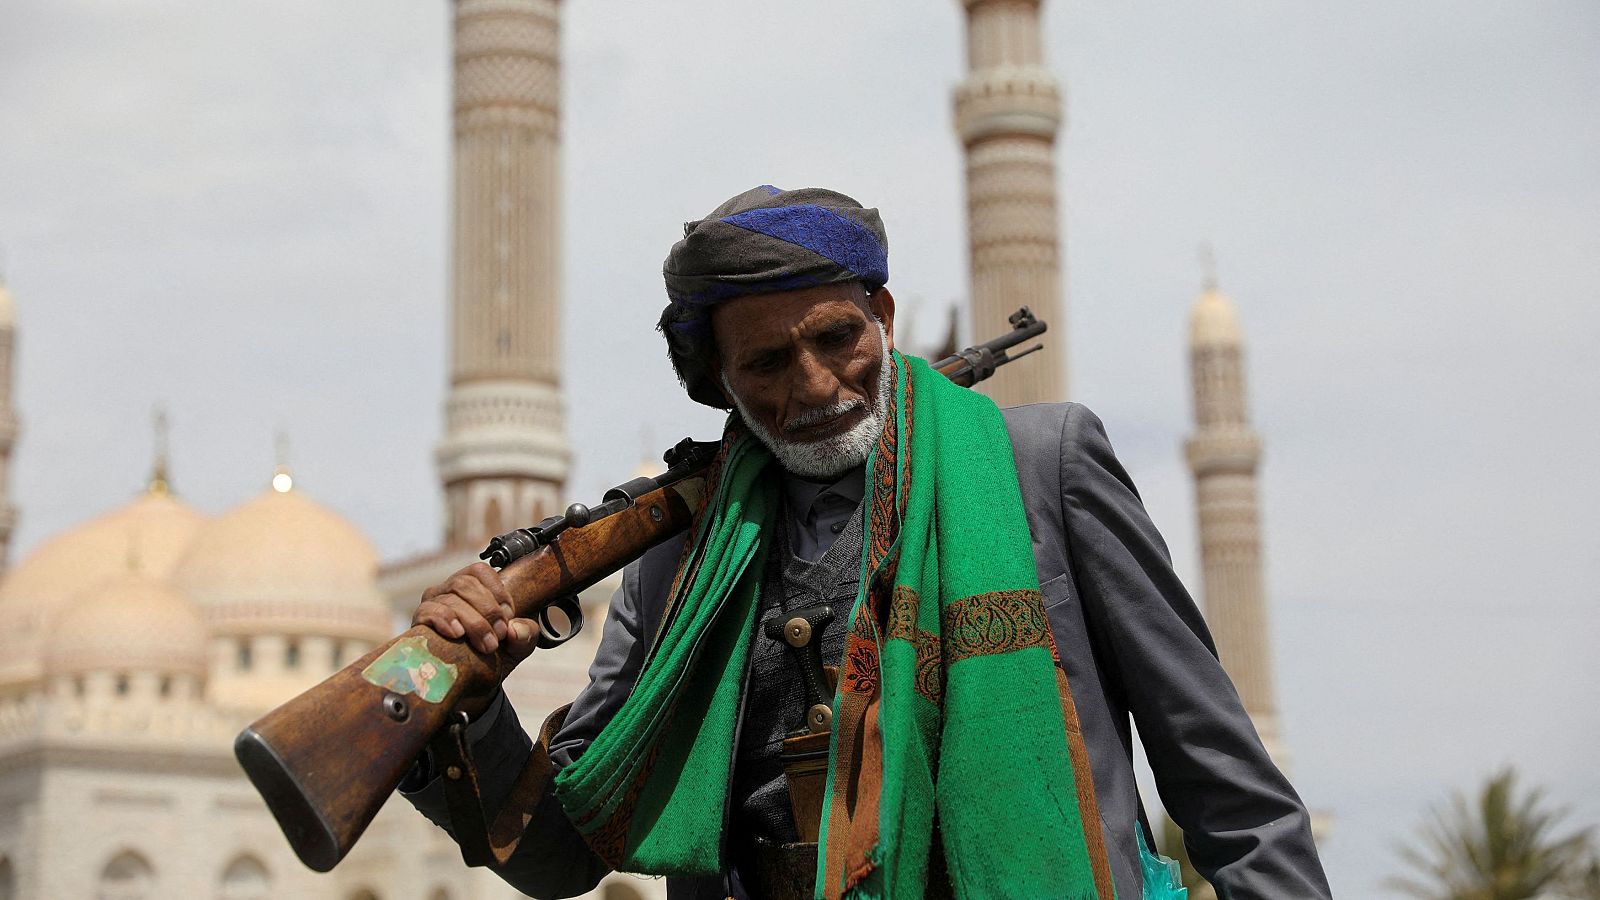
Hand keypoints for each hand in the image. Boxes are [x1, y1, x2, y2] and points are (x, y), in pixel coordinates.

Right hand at [413, 562, 540, 663]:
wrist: (471, 687)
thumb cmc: (493, 657)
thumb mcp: (517, 646)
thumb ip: (526, 634)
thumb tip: (514, 629)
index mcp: (472, 588)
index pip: (479, 572)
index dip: (497, 590)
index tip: (509, 615)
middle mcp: (449, 591)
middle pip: (465, 584)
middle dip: (488, 610)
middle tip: (500, 635)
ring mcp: (432, 605)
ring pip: (451, 598)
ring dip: (473, 622)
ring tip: (486, 645)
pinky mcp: (420, 623)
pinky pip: (427, 611)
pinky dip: (444, 620)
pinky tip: (457, 634)